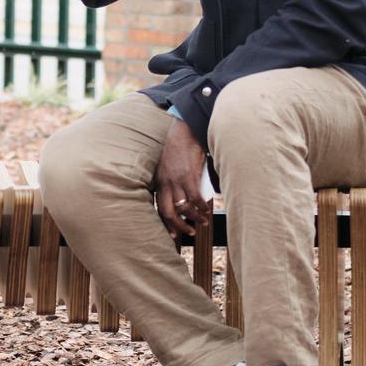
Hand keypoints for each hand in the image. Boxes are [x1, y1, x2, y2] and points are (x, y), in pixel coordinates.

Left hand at [152, 118, 211, 238]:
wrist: (184, 131)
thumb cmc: (178, 148)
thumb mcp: (166, 167)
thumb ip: (169, 182)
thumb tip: (181, 199)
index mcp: (158, 182)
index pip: (159, 208)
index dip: (166, 224)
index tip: (174, 235)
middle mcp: (165, 183)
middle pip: (168, 212)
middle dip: (178, 226)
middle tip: (189, 232)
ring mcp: (177, 179)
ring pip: (183, 207)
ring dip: (194, 218)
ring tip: (203, 222)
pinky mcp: (190, 174)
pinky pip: (195, 197)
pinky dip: (201, 207)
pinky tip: (206, 210)